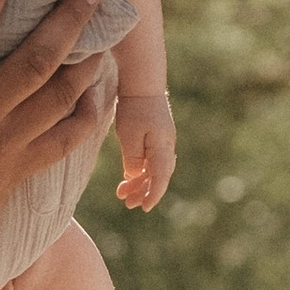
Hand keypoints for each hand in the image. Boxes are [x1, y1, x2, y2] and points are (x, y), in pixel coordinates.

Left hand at [115, 96, 175, 212]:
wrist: (143, 82)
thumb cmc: (134, 107)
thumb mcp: (129, 135)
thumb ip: (132, 159)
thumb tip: (134, 176)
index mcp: (162, 148)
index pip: (160, 179)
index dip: (153, 195)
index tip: (144, 208)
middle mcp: (166, 147)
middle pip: (158, 177)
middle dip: (143, 192)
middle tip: (127, 203)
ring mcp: (163, 142)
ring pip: (154, 169)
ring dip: (140, 182)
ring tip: (123, 193)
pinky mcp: (157, 137)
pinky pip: (151, 160)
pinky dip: (141, 170)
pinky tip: (129, 176)